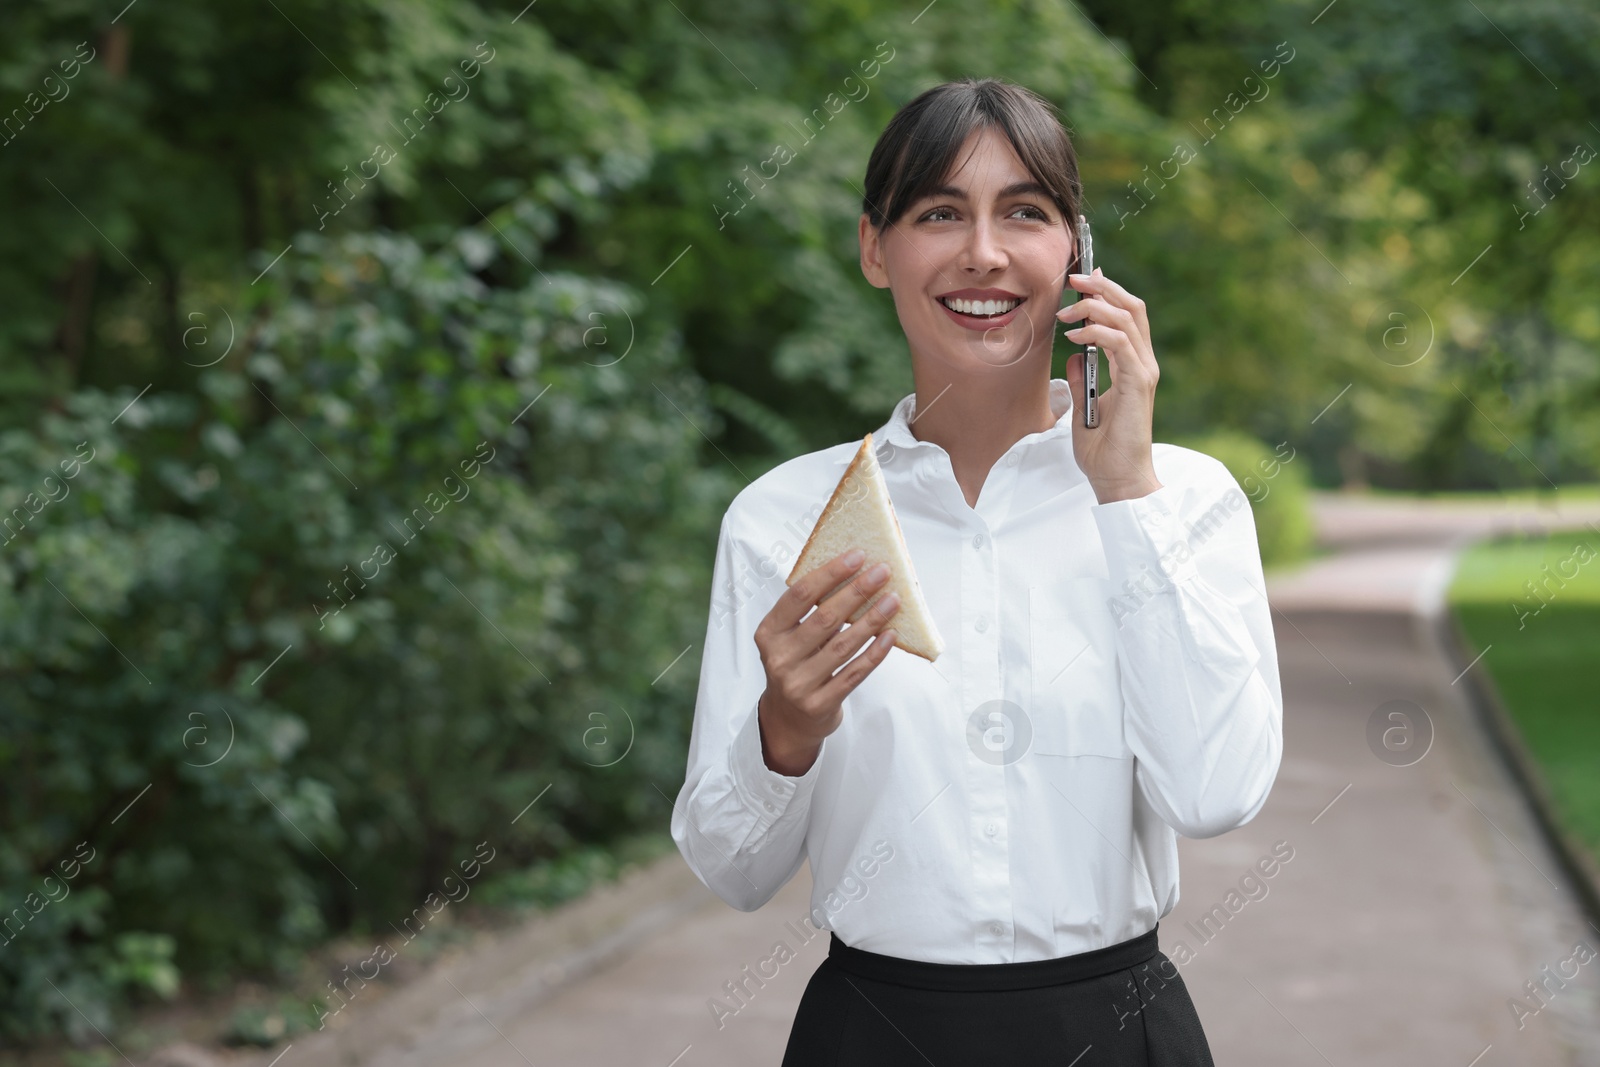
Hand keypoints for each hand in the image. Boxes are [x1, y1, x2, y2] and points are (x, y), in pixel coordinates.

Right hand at [754, 548, 901, 775]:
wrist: (788, 720)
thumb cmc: (795, 665)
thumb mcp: (788, 638)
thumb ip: (809, 612)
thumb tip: (853, 574)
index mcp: (768, 633)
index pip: (800, 595)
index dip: (830, 573)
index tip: (857, 556)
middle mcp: (779, 658)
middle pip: (824, 618)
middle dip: (857, 591)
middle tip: (882, 572)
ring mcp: (798, 684)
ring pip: (843, 645)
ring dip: (872, 619)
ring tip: (893, 600)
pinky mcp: (819, 704)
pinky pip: (854, 673)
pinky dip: (874, 653)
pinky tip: (890, 635)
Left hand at [1056, 267, 1163, 503]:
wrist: (1118, 479)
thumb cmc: (1104, 451)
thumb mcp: (1085, 408)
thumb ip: (1082, 381)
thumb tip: (1073, 358)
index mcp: (1134, 366)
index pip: (1128, 315)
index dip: (1109, 291)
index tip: (1084, 278)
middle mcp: (1144, 364)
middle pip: (1132, 307)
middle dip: (1103, 287)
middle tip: (1074, 279)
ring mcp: (1143, 372)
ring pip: (1127, 318)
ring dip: (1094, 306)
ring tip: (1066, 311)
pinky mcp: (1136, 384)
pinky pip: (1119, 343)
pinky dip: (1096, 332)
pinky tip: (1074, 336)